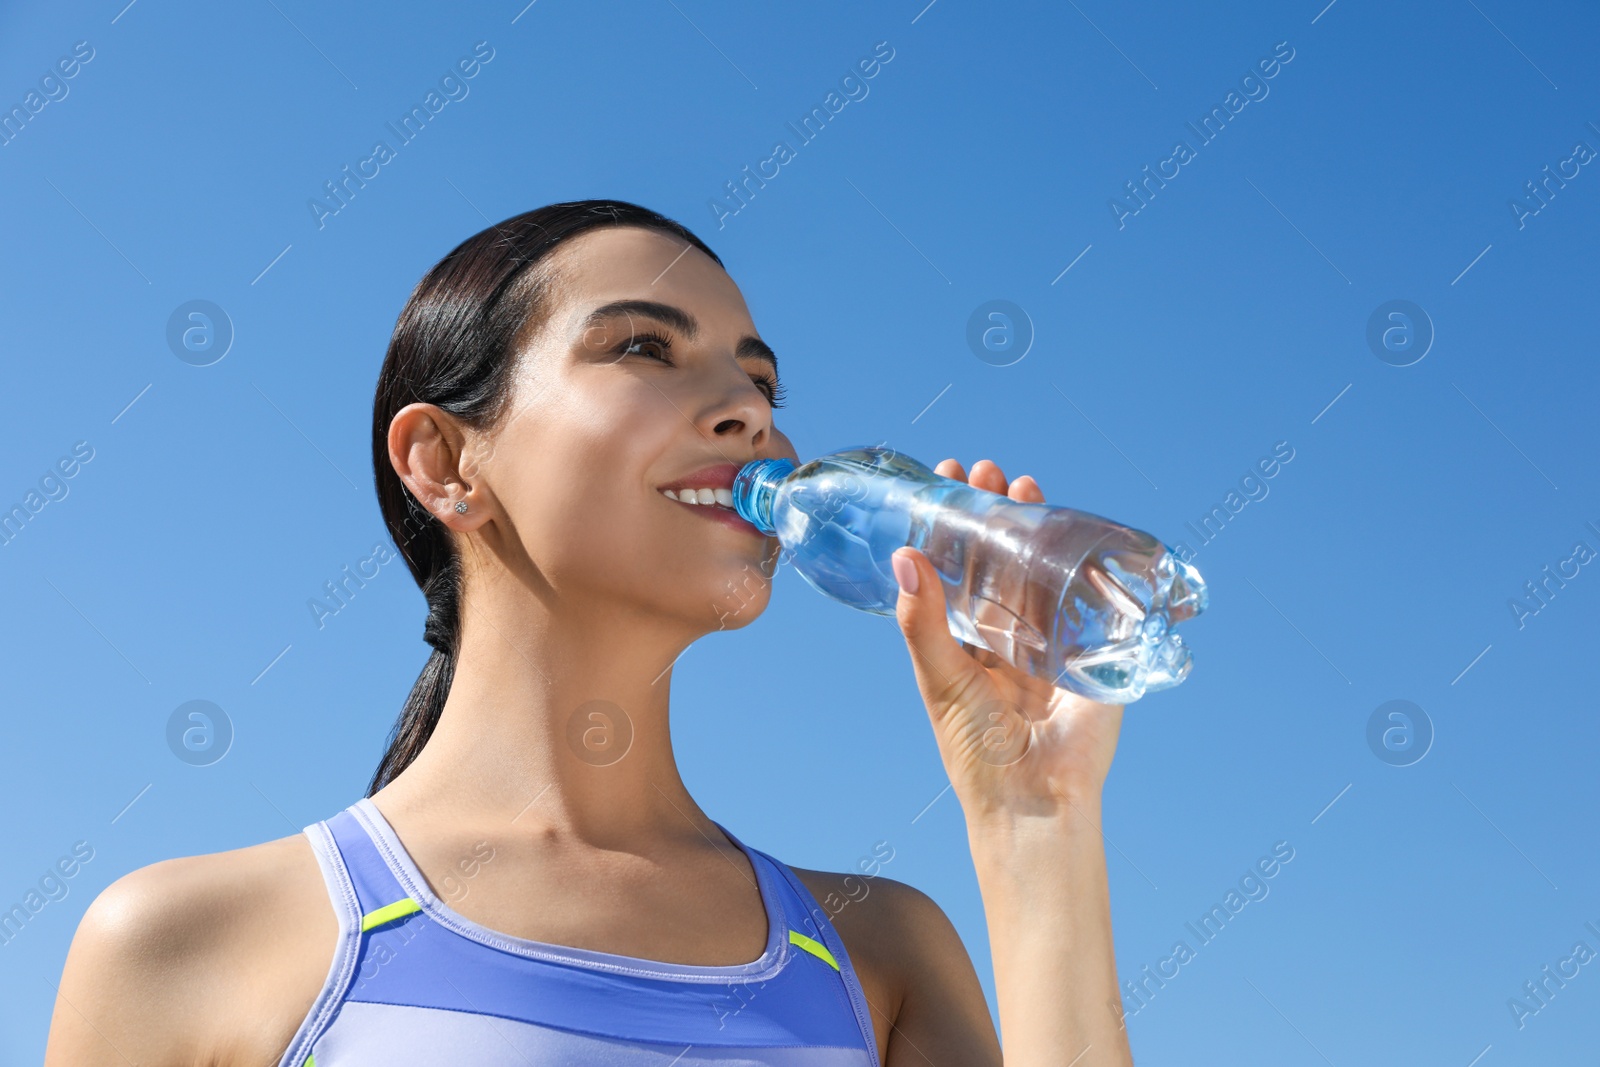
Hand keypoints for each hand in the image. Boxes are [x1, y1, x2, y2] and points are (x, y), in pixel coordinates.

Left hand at [890, 459, 1123, 822]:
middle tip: (986, 472)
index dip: (952, 527)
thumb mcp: (941, 678)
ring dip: (1034, 526)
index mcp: (964, 642)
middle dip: (995, 514)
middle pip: (1000, 560)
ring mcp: (1051, 640)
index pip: (956, 570)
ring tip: (1022, 484)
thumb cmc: (976, 750)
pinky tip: (1077, 527)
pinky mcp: (1093, 651)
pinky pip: (1091, 597)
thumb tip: (903, 557)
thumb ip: (923, 621)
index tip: (947, 481)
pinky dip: (1086, 560)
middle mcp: (1006, 636)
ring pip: (1043, 570)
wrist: (1035, 800)